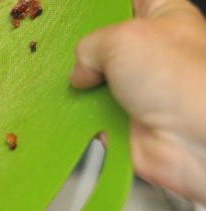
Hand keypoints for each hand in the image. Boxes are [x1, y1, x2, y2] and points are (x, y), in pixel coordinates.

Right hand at [71, 0, 205, 203]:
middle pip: (104, 45)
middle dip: (85, 53)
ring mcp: (137, 89)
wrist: (193, 139)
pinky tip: (83, 113)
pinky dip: (84, 118)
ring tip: (79, 88)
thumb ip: (91, 45)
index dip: (106, 7)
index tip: (84, 14)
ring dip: (82, 89)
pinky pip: (92, 116)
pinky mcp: (125, 121)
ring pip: (93, 83)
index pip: (130, 2)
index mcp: (162, 18)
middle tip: (75, 54)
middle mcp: (151, 54)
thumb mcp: (124, 39)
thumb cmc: (182, 81)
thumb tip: (80, 69)